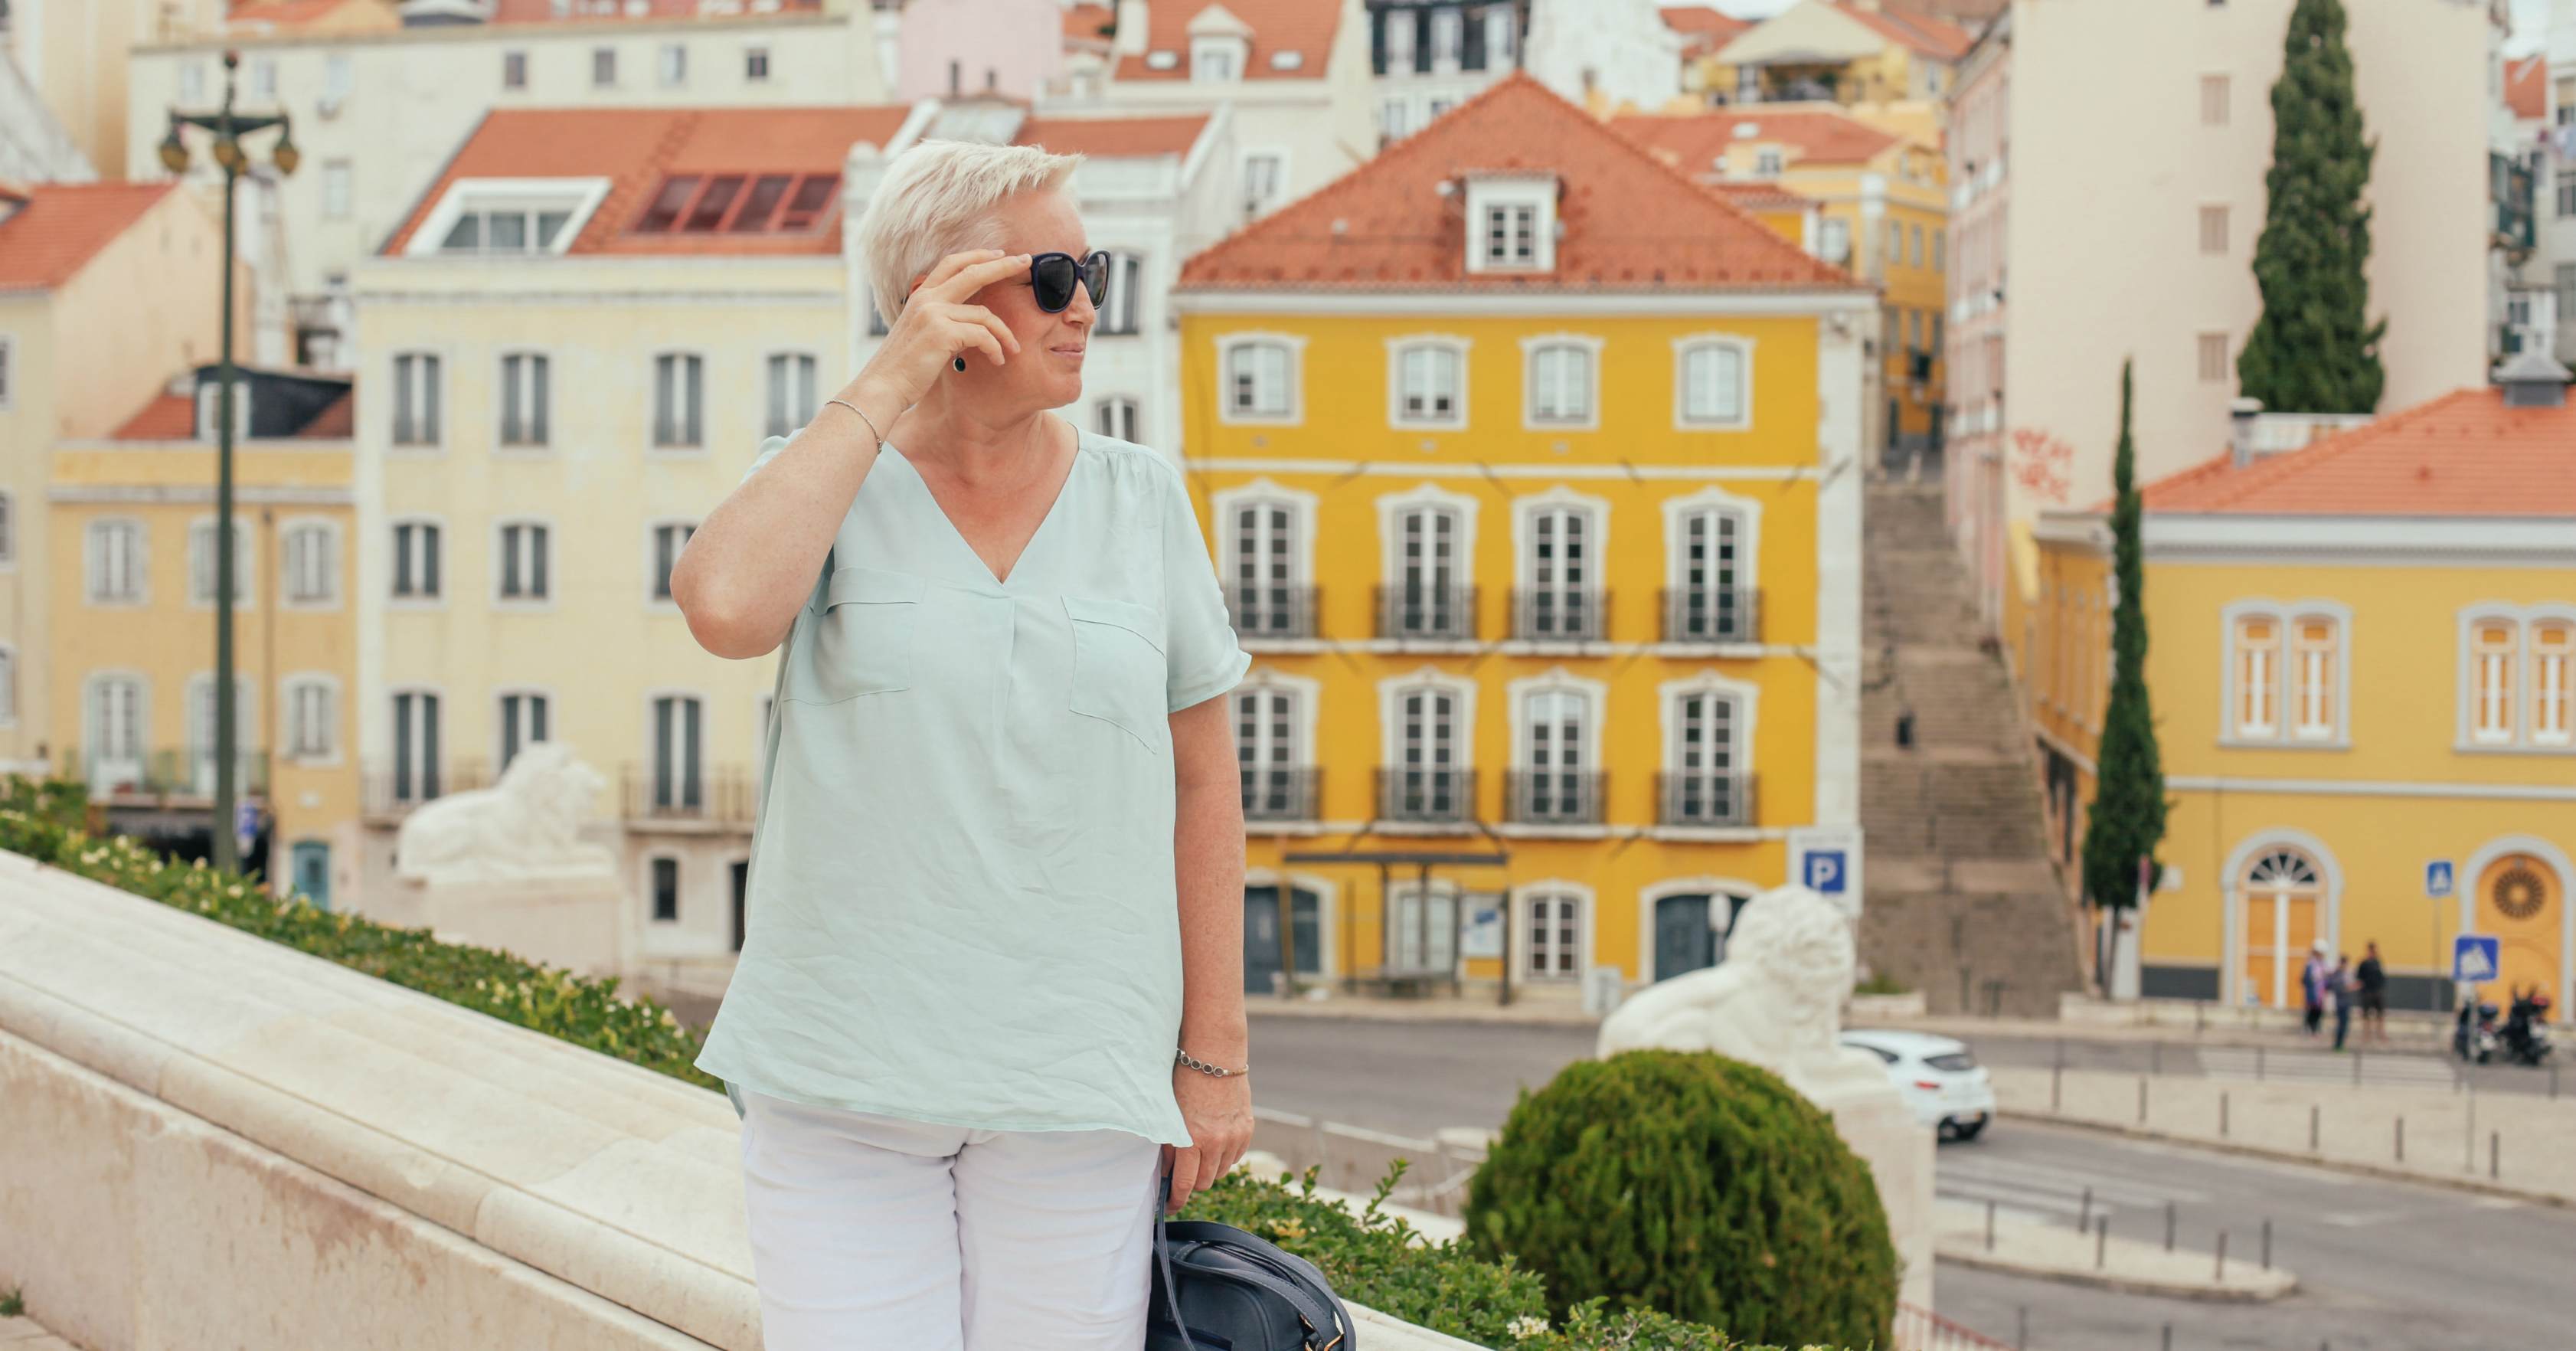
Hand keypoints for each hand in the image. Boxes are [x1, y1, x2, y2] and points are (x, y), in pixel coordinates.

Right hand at [839, 249, 1029, 415]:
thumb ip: (939, 318)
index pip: (952, 264)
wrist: (884, 385)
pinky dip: (995, 348)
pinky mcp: (942, 333)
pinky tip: (997, 360)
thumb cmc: (905, 365)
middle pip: (973, 273)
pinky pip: (983, 335)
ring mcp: (934, 314)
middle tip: (1025, 262)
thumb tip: (967, 317)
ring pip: (985, 314)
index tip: (1000, 254)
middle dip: (1003, 266)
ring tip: (1011, 350)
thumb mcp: (920, 331)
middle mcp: (927, 299)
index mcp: (921, 295)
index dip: (978, 256)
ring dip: (1004, 333)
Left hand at [1163, 1066, 1253, 1213]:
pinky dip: (1224, 1157)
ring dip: (1208, 1170)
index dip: (1175, 1199)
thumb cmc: (1185, 1081)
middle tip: (1181, 1176)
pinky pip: (1235, 1157)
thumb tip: (1168, 1172)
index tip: (1169, 1206)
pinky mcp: (1247, 1129)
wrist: (1215, 1055)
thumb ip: (1169, 1147)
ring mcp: (1235, 1136)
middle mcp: (1216, 1141)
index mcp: (1192, 1138)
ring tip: (1197, 1156)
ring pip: (1221, 1172)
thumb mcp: (1168, 1114)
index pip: (1185, 1183)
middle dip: (1190, 1184)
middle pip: (1204, 1182)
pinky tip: (1214, 1144)